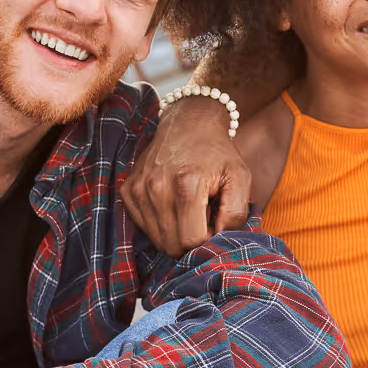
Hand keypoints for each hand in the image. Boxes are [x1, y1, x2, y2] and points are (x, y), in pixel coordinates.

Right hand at [121, 97, 252, 256]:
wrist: (188, 123)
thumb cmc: (217, 153)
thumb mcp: (240, 177)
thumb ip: (236, 213)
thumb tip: (220, 240)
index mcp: (186, 185)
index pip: (191, 240)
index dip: (207, 241)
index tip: (214, 227)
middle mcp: (157, 188)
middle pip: (172, 245)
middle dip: (190, 241)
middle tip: (202, 220)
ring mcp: (138, 189)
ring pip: (157, 239)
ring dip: (175, 233)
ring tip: (188, 210)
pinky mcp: (127, 191)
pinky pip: (143, 226)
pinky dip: (159, 224)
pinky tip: (172, 205)